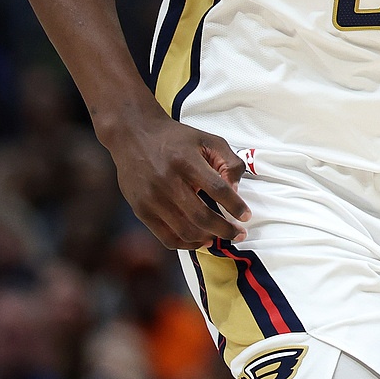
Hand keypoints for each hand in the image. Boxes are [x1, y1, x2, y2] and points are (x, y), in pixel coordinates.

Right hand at [101, 107, 251, 248]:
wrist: (133, 135)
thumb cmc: (175, 139)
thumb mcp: (208, 139)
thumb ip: (228, 162)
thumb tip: (235, 190)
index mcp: (186, 160)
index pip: (218, 189)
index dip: (235, 206)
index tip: (246, 216)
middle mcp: (167, 180)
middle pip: (202, 215)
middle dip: (225, 230)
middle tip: (238, 233)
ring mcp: (152, 198)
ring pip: (185, 230)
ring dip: (208, 238)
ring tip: (220, 237)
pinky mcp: (141, 210)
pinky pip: (166, 237)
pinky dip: (186, 244)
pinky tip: (199, 239)